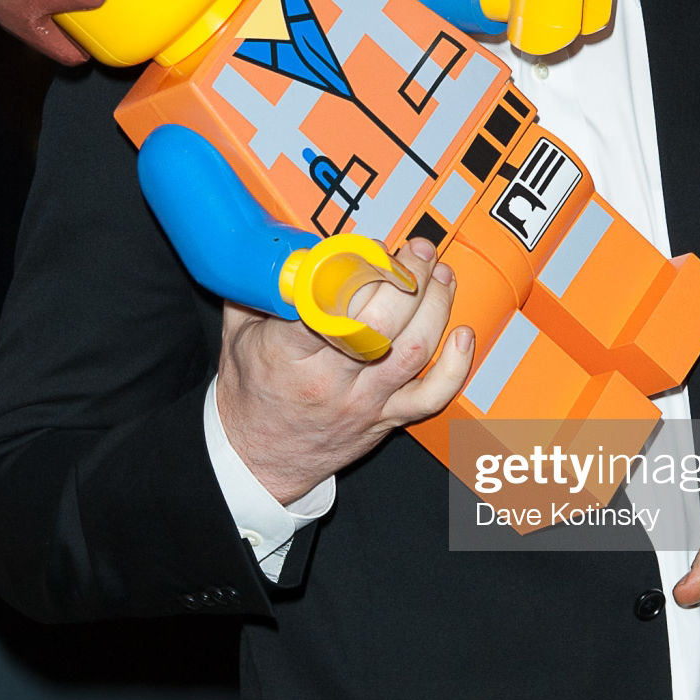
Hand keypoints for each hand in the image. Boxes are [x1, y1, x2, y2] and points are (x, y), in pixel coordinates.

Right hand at [216, 238, 472, 504]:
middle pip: (382, 324)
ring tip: (439, 274)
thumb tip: (285, 240)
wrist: (256, 459)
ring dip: (436, 306)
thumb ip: (262, 285)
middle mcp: (330, 380)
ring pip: (414, 350)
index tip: (365, 247)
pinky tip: (461, 335)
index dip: (355, 268)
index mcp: (286, 355)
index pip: (327, 304)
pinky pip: (432, 396)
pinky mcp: (387, 418)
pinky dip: (455, 366)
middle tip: (416, 251)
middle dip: (408, 278)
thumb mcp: (238, 332)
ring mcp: (364, 401)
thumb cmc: (250, 393)